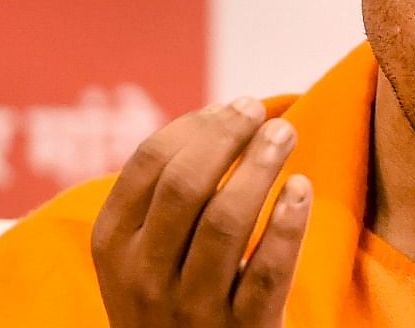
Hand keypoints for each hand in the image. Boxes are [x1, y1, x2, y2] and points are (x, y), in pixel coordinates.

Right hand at [91, 97, 312, 326]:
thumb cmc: (170, 299)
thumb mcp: (142, 255)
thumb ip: (164, 197)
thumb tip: (220, 116)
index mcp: (113, 247)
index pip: (147, 164)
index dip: (193, 126)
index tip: (228, 107)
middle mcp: (145, 277)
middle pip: (185, 186)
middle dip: (225, 137)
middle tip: (258, 110)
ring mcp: (193, 308)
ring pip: (225, 223)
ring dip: (258, 167)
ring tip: (284, 134)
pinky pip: (267, 271)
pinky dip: (287, 226)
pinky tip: (301, 188)